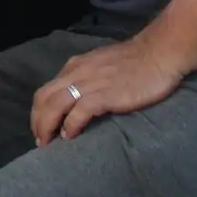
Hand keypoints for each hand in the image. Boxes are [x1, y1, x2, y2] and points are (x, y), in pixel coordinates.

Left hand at [29, 37, 185, 144]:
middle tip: (40, 141)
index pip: (46, 90)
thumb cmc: (135, 61)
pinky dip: (70, 125)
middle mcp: (76, 73)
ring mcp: (89, 83)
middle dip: (37, 121)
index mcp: (75, 67)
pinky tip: (69, 136)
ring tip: (48, 143)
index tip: (41, 127)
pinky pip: (78, 112)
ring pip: (55, 105)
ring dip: (47, 126)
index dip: (40, 111)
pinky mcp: (105, 95)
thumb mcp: (101, 65)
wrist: (159, 53)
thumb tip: (78, 98)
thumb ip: (87, 78)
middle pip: (44, 98)